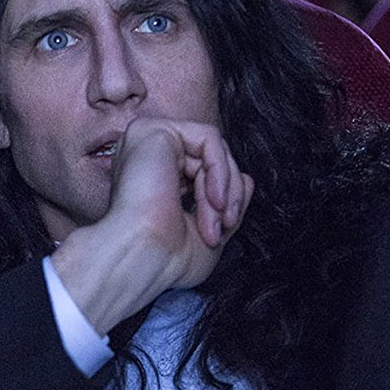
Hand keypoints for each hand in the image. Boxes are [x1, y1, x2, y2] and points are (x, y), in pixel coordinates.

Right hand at [52, 117, 251, 331]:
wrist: (142, 260)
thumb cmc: (166, 258)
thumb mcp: (210, 230)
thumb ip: (227, 202)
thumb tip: (247, 179)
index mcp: (151, 177)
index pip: (203, 170)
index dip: (225, 197)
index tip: (223, 229)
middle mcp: (145, 156)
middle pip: (210, 158)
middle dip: (229, 193)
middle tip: (225, 225)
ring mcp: (147, 140)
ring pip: (214, 149)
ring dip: (226, 187)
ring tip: (218, 218)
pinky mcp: (153, 130)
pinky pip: (209, 138)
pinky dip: (220, 169)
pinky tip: (213, 199)